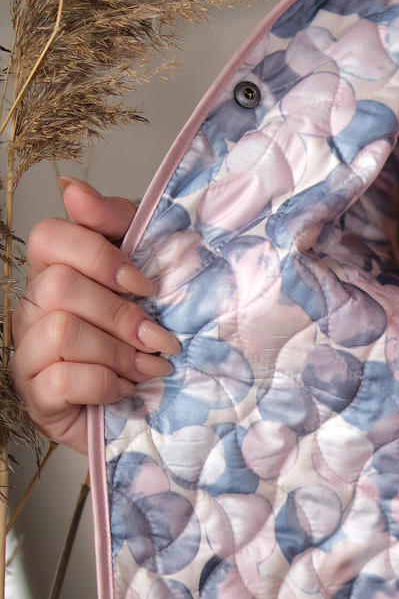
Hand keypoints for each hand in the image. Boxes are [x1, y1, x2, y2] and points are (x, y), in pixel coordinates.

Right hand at [11, 179, 179, 453]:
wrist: (166, 408)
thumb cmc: (152, 339)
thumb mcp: (151, 271)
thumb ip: (119, 225)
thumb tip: (73, 190)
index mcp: (57, 273)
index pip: (47, 238)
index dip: (97, 256)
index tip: (144, 284)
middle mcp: (35, 310)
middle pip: (58, 288)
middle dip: (121, 315)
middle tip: (160, 339)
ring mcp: (31, 355)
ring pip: (62, 332)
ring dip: (119, 353)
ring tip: (150, 368)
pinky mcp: (39, 399)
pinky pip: (61, 380)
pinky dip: (105, 385)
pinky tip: (126, 390)